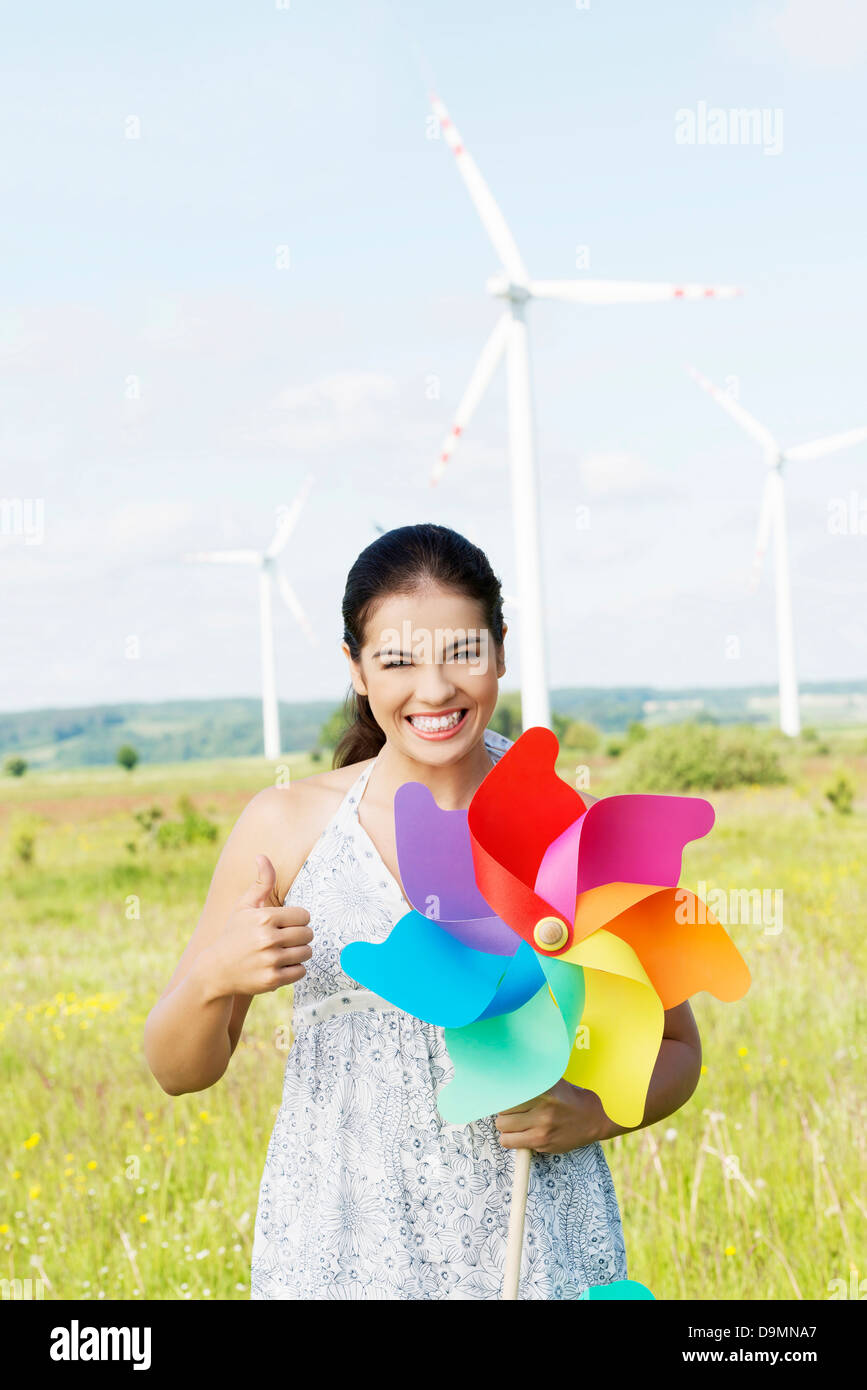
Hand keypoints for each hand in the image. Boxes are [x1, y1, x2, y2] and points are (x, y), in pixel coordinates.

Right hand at [199, 854, 312, 998]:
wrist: (216, 970)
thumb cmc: (234, 934)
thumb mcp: (244, 906)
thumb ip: (261, 882)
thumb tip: (262, 856)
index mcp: (264, 917)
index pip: (304, 916)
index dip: (298, 920)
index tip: (287, 924)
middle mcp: (268, 938)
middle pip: (308, 934)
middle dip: (300, 936)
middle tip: (286, 939)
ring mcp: (270, 960)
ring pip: (306, 953)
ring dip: (299, 953)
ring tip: (284, 952)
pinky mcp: (272, 980)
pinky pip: (300, 971)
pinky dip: (294, 970)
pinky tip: (280, 966)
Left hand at [494, 1079, 608, 1152]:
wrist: (594, 1118)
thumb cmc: (569, 1097)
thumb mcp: (554, 1081)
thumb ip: (532, 1079)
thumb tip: (507, 1075)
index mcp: (544, 1090)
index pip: (508, 1095)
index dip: (503, 1097)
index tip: (503, 1098)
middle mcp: (542, 1110)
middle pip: (502, 1114)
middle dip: (504, 1113)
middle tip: (511, 1112)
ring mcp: (542, 1129)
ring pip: (504, 1131)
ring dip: (506, 1128)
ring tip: (515, 1124)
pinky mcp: (543, 1144)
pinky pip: (513, 1144)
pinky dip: (512, 1140)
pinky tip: (521, 1134)